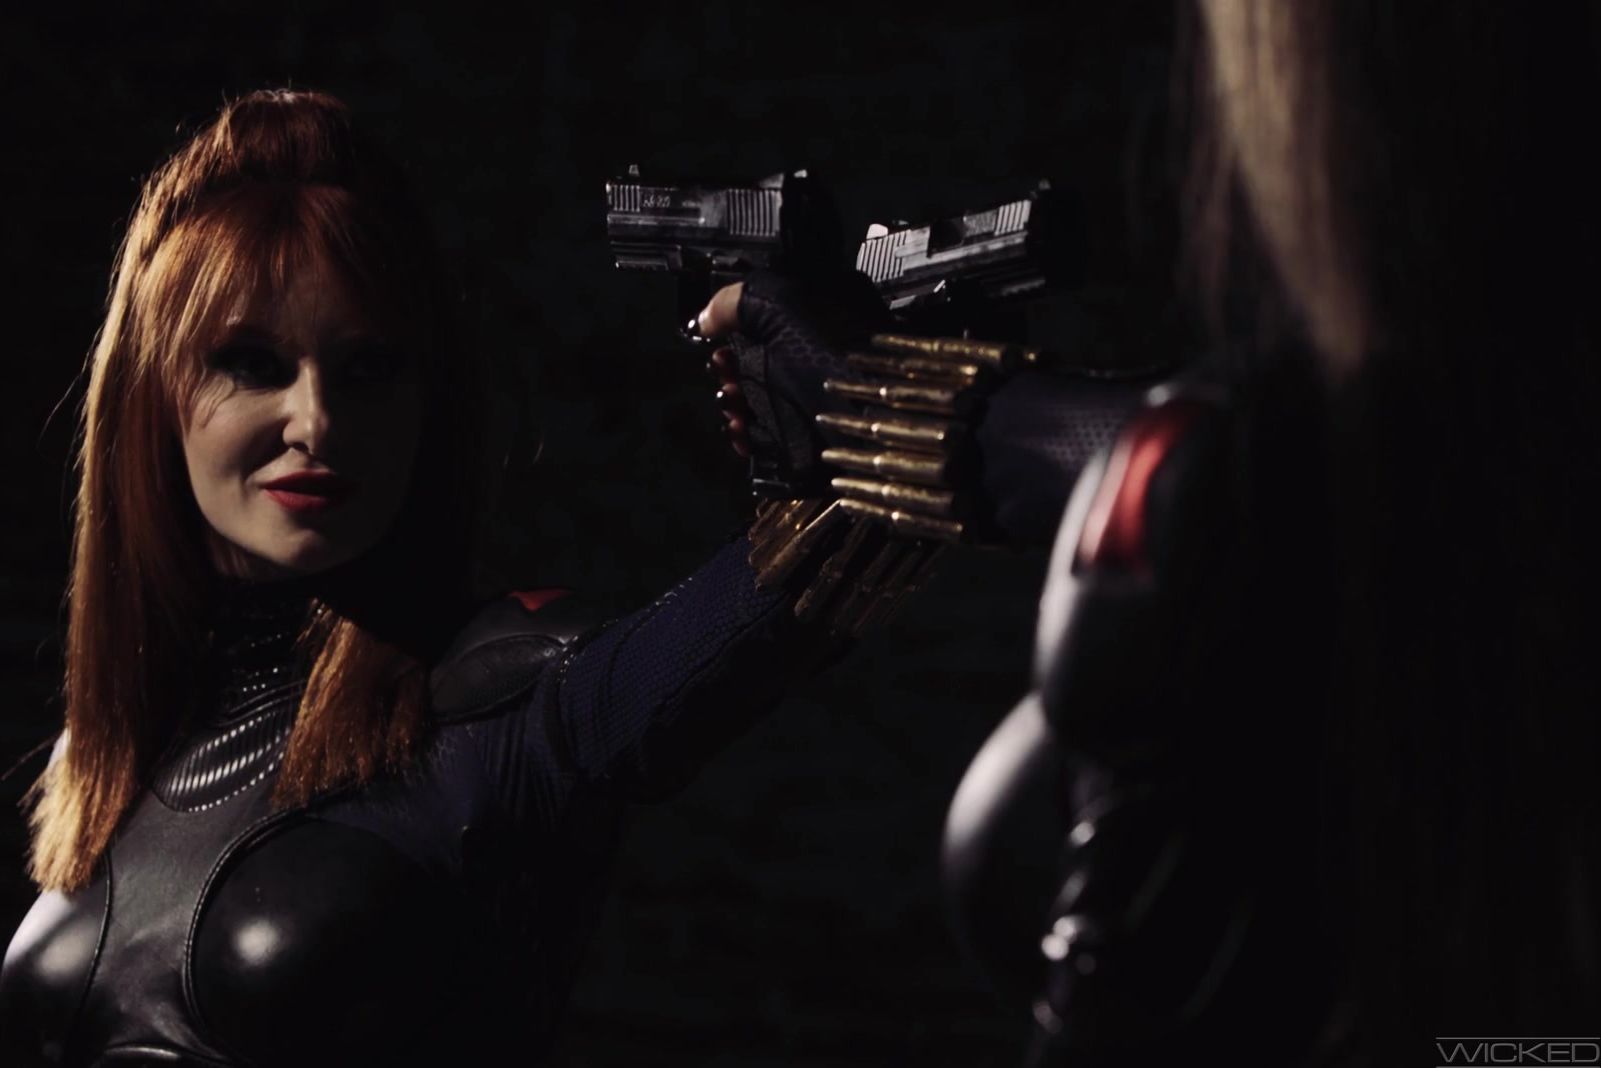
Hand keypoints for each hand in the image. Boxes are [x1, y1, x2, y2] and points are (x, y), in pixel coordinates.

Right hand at [693, 269, 888, 495]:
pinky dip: (751, 433)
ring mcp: (822, 395)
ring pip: (767, 396)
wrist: (865, 420)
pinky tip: (739, 430)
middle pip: (765, 358)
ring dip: (737, 401)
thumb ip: (734, 301)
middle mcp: (827, 351)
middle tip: (721, 373)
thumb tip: (707, 316)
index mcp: (826, 311)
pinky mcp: (817, 434)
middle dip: (733, 367)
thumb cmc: (834, 357)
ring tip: (729, 404)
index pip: (772, 313)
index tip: (717, 338)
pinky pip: (776, 432)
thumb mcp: (778, 302)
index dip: (738, 326)